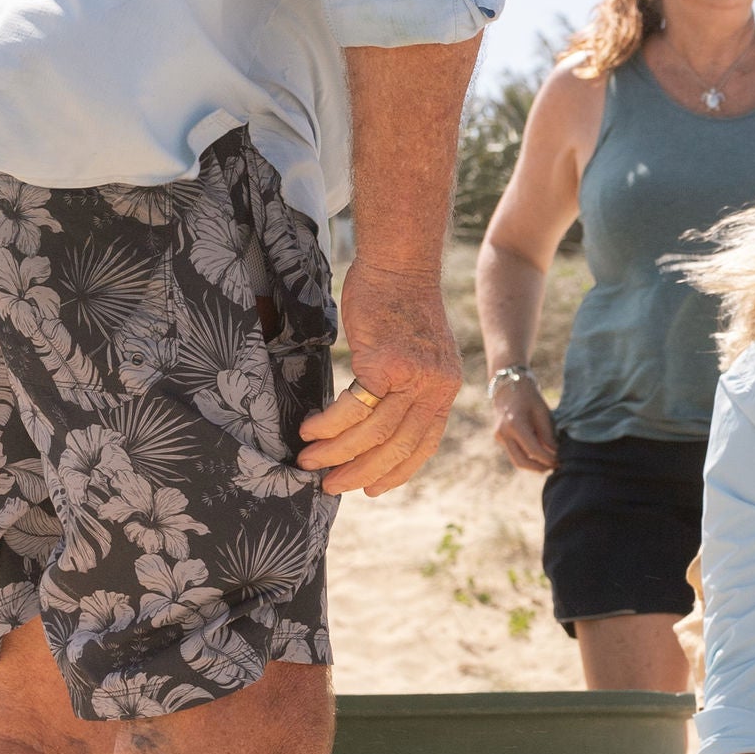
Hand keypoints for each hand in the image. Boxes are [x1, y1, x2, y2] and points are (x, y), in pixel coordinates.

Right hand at [298, 260, 461, 497]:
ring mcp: (413, 377)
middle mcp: (435, 389)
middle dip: (362, 472)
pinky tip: (310, 430)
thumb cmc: (399, 304)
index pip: (424, 445)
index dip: (397, 471)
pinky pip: (353, 407)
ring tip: (310, 461)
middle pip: (398, 446)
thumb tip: (377, 414)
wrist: (400, 264)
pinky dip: (329, 425)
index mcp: (444, 390)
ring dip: (337, 452)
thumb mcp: (415, 352)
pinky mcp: (386, 363)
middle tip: (332, 486)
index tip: (374, 489)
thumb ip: (406, 386)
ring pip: (374, 432)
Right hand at [490, 372, 558, 472]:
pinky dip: (528, 458)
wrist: (508, 385)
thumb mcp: (542, 413)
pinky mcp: (500, 439)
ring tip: (550, 463)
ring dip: (534, 466)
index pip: (534, 451)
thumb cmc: (529, 397)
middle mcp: (503, 433)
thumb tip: (556, 454)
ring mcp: (499, 437)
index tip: (561, 461)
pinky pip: (515, 454)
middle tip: (556, 466)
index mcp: (514, 424)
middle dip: (540, 468)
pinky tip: (541, 456)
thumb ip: (548, 435)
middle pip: (522, 462)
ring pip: (517, 461)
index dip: (549, 459)